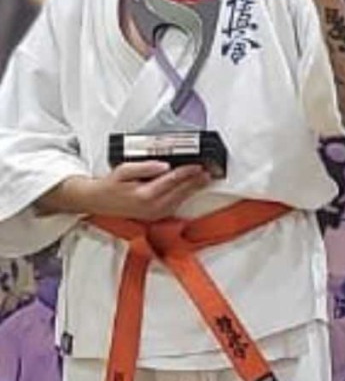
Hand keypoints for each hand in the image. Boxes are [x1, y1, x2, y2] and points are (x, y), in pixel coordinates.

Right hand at [58, 162, 209, 219]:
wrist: (98, 202)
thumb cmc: (110, 185)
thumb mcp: (123, 170)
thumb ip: (145, 167)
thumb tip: (163, 165)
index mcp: (145, 195)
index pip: (172, 180)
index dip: (188, 172)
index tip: (199, 165)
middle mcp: (152, 207)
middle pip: (181, 191)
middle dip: (196, 180)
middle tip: (209, 170)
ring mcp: (155, 213)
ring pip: (181, 199)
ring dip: (194, 188)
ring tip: (206, 177)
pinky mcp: (156, 216)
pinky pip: (176, 204)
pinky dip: (185, 195)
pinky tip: (192, 187)